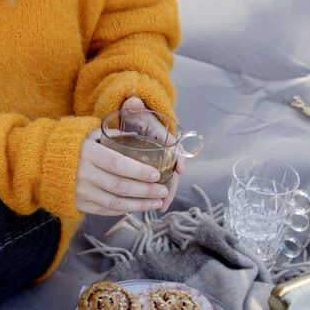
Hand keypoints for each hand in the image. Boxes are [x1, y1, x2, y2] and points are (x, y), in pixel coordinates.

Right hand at [75, 128, 169, 214]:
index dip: (139, 171)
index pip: (118, 164)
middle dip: (146, 191)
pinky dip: (126, 210)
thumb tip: (139, 136)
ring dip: (140, 204)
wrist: (44, 164)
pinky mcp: (80, 204)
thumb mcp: (90, 134)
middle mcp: (84, 174)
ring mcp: (82, 192)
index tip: (156, 174)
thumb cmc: (74, 146)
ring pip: (116, 203)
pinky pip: (107, 210)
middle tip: (163, 191)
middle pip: (121, 187)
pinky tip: (139, 206)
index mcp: (89, 153)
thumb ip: (114, 135)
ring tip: (157, 202)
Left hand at [120, 96, 185, 211]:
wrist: (129, 120)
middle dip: (171, 185)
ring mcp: (157, 161)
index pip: (174, 147)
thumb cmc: (134, 115)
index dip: (178, 158)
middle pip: (171, 169)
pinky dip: (153, 194)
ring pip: (165, 179)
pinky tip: (150, 205)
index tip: (180, 168)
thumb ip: (133, 106)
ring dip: (164, 194)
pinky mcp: (150, 169)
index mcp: (162, 135)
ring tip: (159, 207)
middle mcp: (163, 150)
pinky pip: (155, 183)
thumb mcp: (133, 109)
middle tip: (165, 199)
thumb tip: (132, 102)